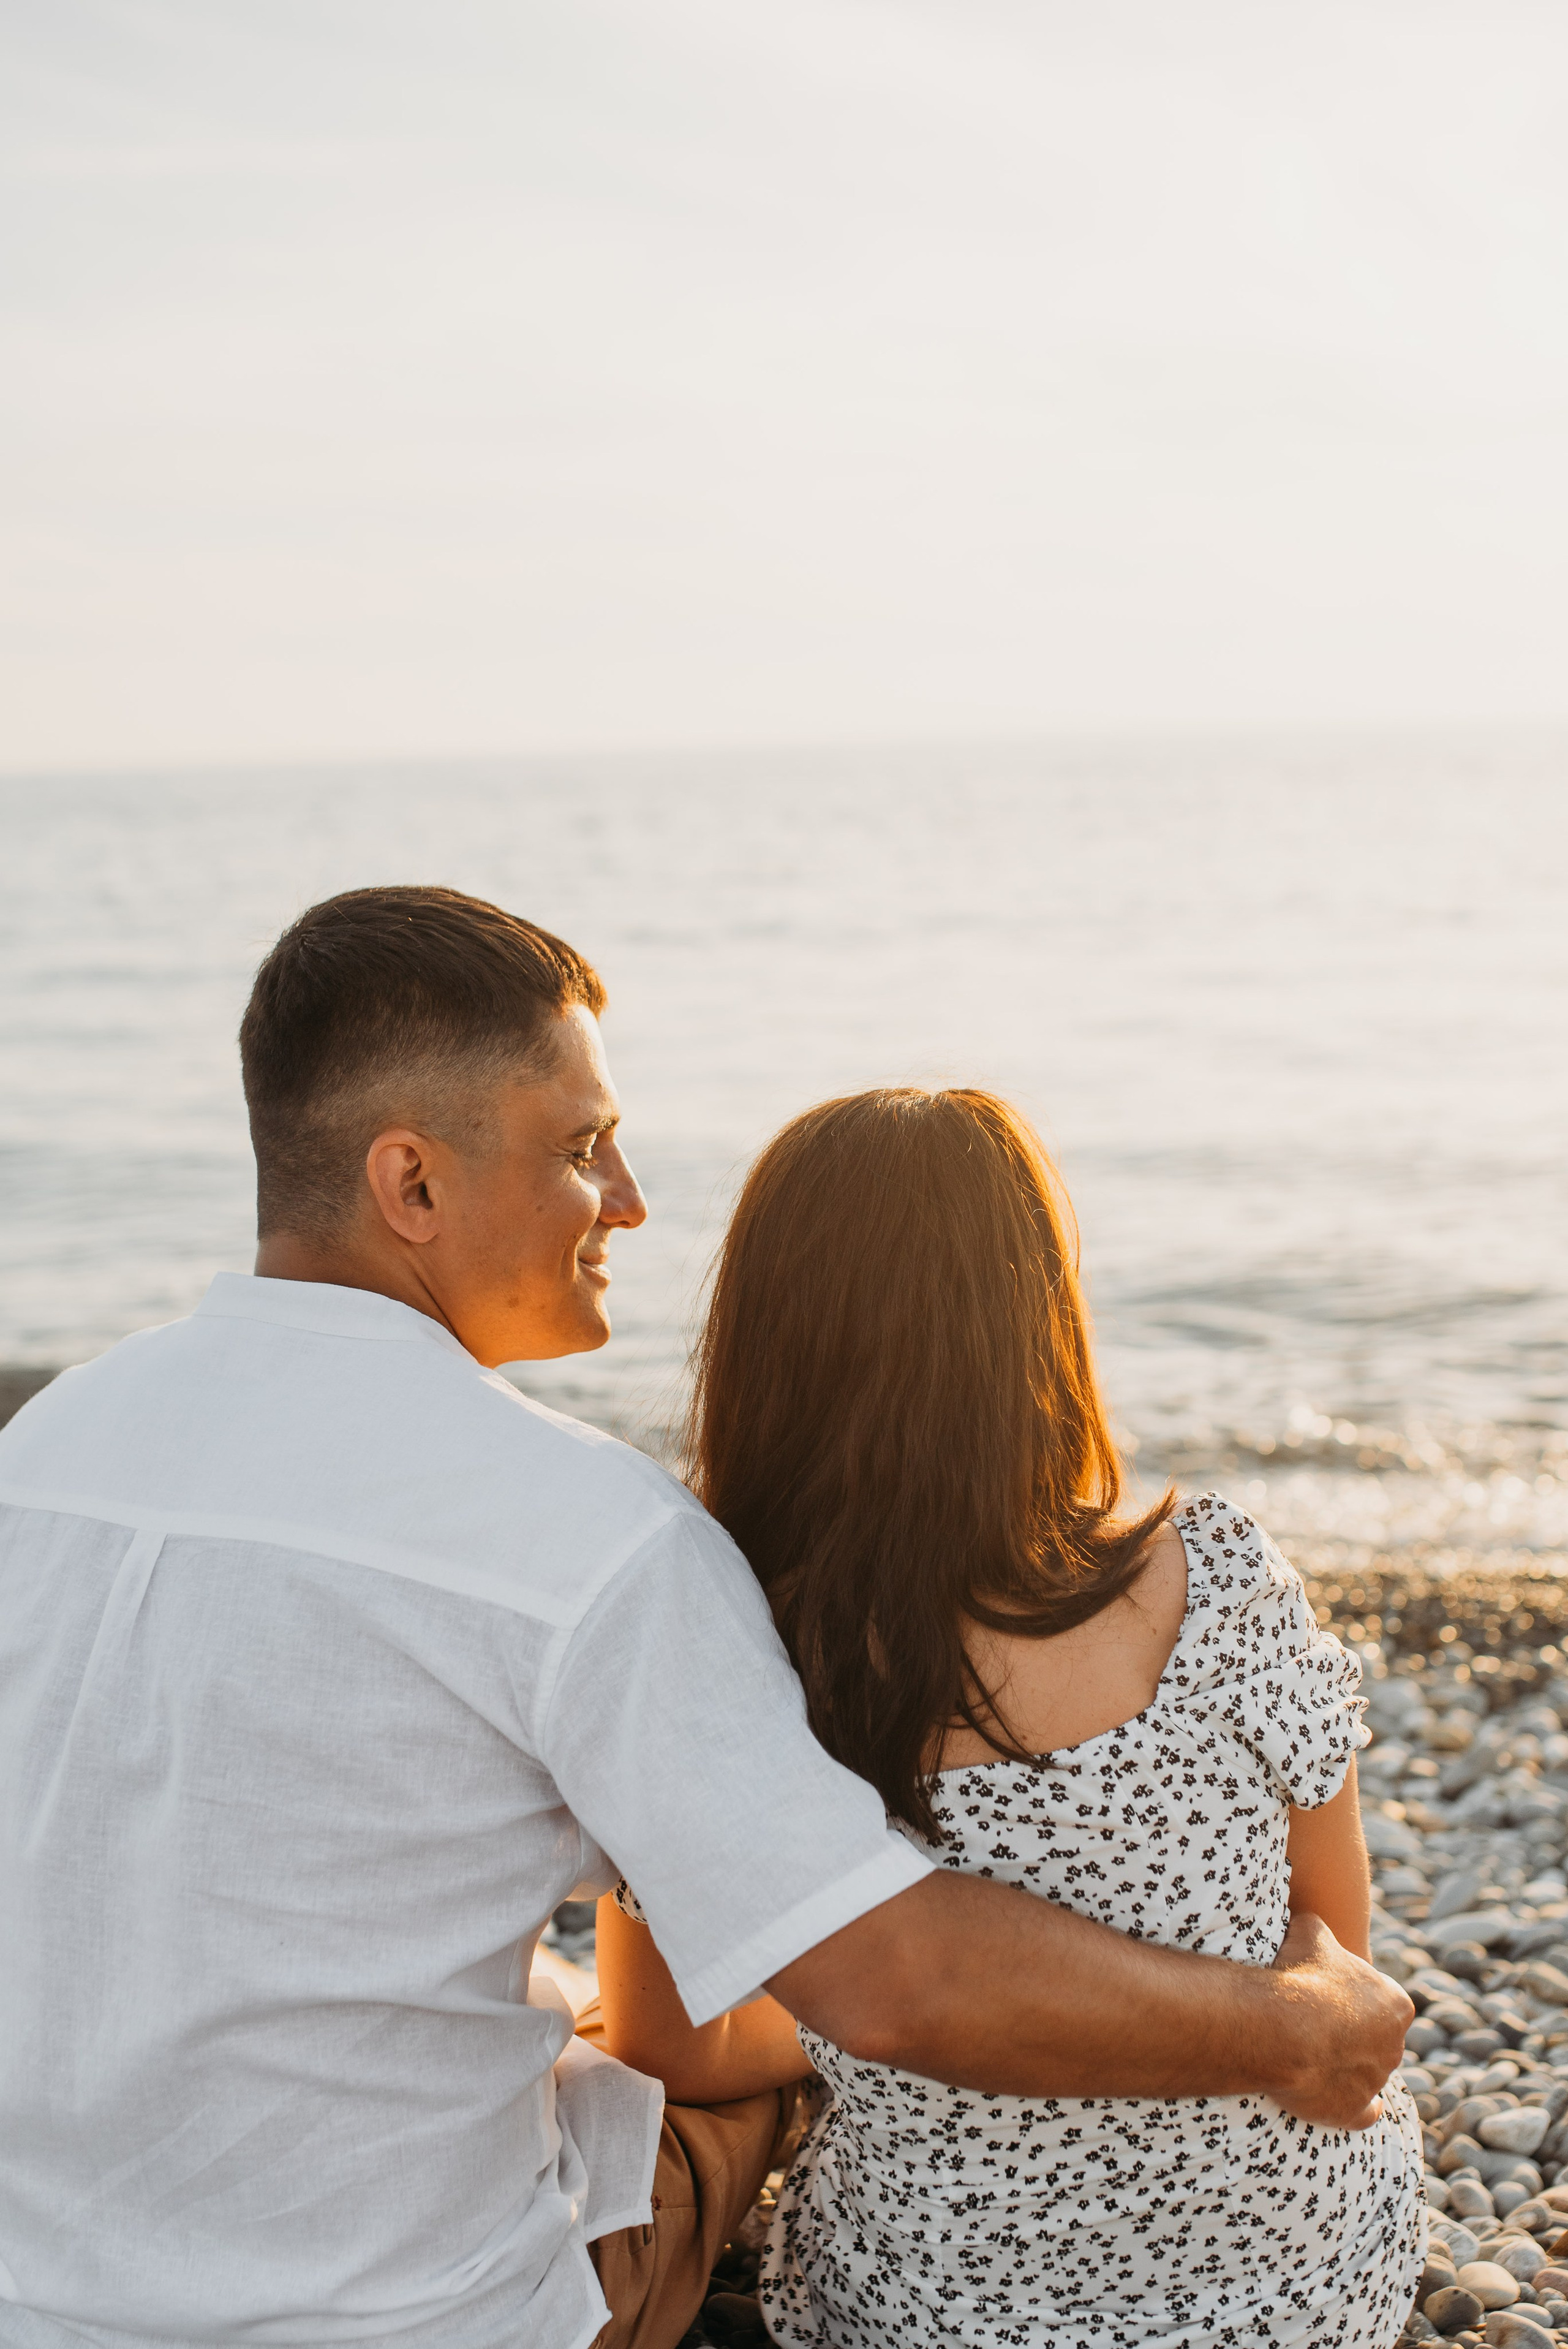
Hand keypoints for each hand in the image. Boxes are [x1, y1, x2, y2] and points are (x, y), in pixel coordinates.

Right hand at [1269, 1911, 1412, 2129]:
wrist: (1280, 2027)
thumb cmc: (1298, 1973)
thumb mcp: (1311, 1930)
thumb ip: (1322, 1935)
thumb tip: (1311, 1929)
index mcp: (1395, 2003)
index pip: (1382, 1997)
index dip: (1352, 1993)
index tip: (1325, 1989)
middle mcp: (1394, 2045)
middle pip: (1375, 2035)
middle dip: (1350, 2028)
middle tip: (1312, 2018)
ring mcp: (1375, 2080)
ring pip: (1366, 2070)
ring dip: (1344, 2062)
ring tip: (1305, 2049)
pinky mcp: (1354, 2110)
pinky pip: (1363, 2112)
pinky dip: (1358, 2108)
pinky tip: (1344, 2099)